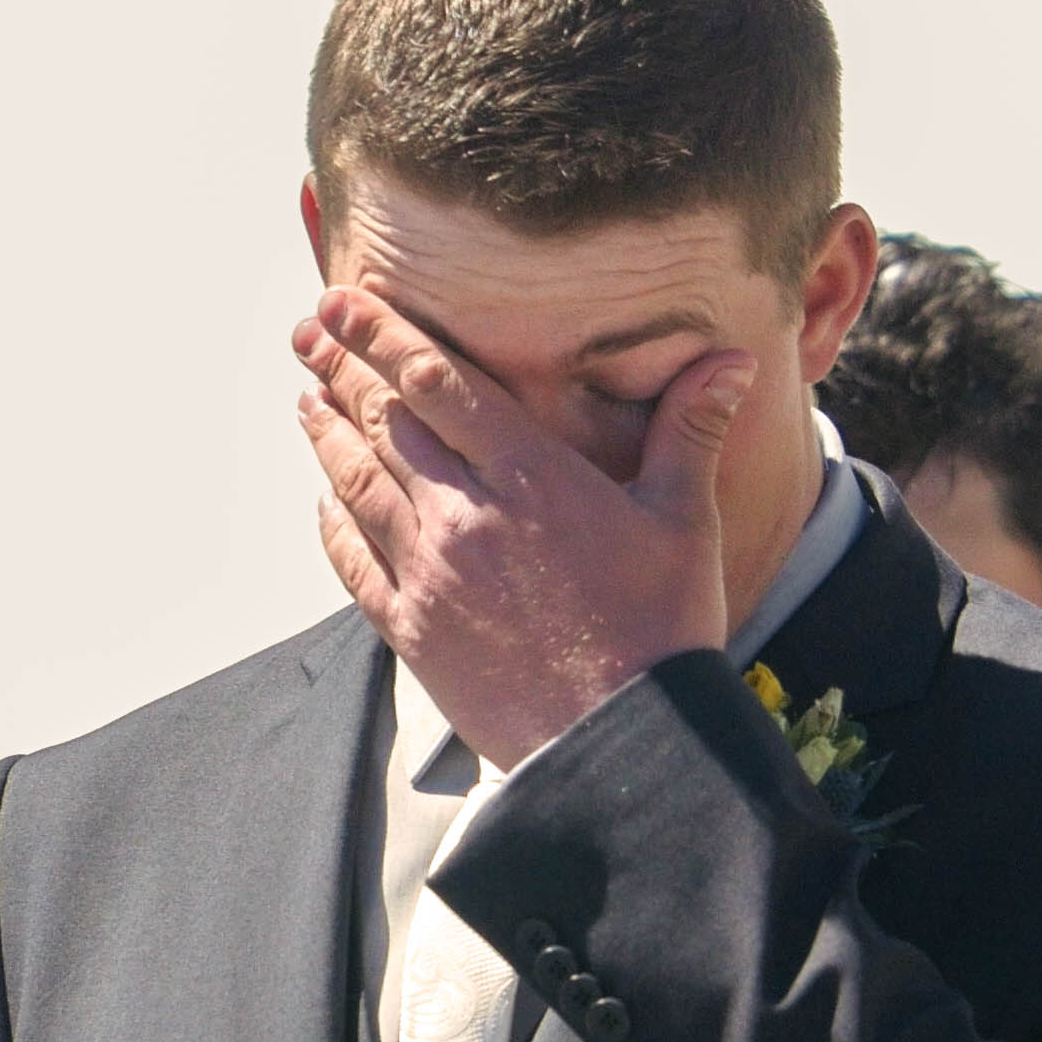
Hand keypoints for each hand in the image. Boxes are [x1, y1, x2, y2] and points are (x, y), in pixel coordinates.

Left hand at [295, 287, 757, 767]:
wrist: (618, 742)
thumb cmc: (662, 631)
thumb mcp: (685, 521)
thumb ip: (691, 431)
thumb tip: (733, 360)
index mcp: (530, 477)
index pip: (438, 381)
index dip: (383, 332)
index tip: (345, 298)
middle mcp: (465, 516)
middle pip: (385, 423)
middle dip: (342, 369)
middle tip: (308, 330)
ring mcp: (430, 575)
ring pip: (359, 485)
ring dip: (328, 436)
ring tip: (308, 400)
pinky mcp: (413, 631)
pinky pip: (354, 565)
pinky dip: (333, 524)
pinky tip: (324, 501)